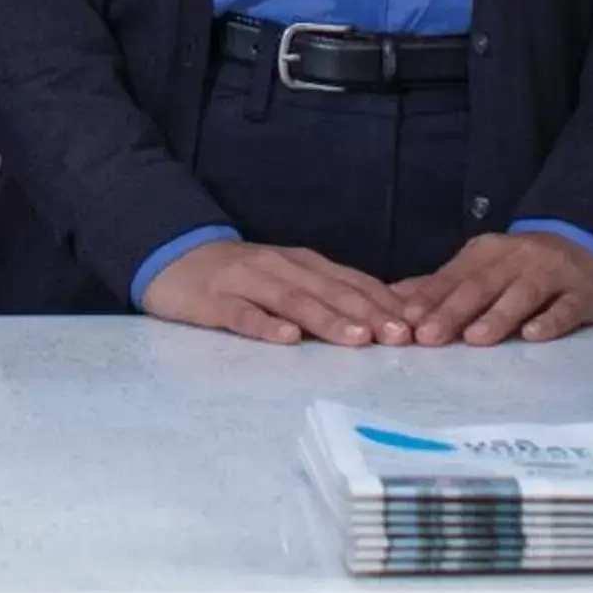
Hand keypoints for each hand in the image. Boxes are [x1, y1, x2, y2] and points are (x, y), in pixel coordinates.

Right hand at [141, 238, 416, 346]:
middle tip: (401, 337)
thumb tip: (387, 319)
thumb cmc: (242, 277)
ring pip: (293, 300)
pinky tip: (287, 339)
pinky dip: (265, 325)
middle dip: (367, 313)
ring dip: (328, 319)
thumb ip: (328, 294)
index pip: (351, 282)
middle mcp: (280, 268)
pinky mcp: (213, 300)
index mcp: (303, 264)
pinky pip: (242, 314)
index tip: (419, 326)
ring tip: (357, 339)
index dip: (385, 303)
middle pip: (329, 291)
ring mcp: (246, 282)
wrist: (173, 254)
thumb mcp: (289, 278)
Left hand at [395, 230, 592, 346]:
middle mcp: (516, 258)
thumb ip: (444, 284)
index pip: (454, 275)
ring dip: (497, 316)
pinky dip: (550, 321)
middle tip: (429, 337)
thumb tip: (394, 300)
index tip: (404, 321)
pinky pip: (566, 307)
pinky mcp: (583, 292)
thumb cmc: (525, 267)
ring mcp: (552, 273)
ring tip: (474, 339)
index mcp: (486, 252)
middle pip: (481, 285)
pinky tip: (533, 335)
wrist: (592, 247)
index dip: (429, 297)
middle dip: (452, 310)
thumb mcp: (484, 267)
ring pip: (521, 294)